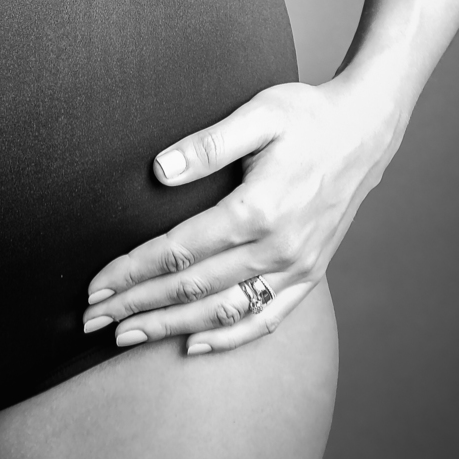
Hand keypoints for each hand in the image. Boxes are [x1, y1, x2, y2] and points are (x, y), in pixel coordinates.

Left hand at [83, 77, 403, 353]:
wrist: (366, 131)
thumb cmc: (308, 115)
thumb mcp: (260, 113)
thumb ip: (209, 144)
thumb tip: (159, 170)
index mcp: (258, 209)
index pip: (178, 252)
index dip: (132, 272)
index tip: (96, 287)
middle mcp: (277, 248)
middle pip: (192, 289)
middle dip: (138, 306)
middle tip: (92, 321)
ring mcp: (296, 267)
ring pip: (223, 311)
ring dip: (171, 327)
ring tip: (127, 338)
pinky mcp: (310, 274)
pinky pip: (265, 318)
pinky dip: (228, 337)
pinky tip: (195, 345)